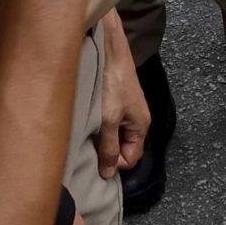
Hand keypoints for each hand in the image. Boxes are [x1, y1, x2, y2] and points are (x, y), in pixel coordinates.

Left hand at [96, 11, 147, 177]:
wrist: (108, 49)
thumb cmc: (111, 84)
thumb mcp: (109, 119)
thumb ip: (108, 147)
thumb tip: (108, 174)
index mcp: (141, 126)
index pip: (131, 158)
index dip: (114, 163)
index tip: (95, 159)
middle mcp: (136, 120)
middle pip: (123, 148)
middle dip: (106, 152)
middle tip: (87, 148)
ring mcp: (126, 110)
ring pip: (113, 135)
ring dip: (99, 138)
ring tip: (84, 135)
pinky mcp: (115, 101)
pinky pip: (108, 123)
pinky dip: (97, 126)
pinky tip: (85, 123)